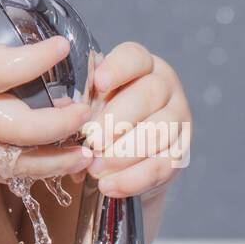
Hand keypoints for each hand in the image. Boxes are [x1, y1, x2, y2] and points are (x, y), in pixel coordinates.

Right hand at [0, 0, 95, 186]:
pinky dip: (35, 172)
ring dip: (58, 158)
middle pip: (26, 125)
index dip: (40, 57)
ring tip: (87, 151)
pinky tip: (59, 165)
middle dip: (61, 122)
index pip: (8, 66)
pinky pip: (7, 174)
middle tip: (86, 109)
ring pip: (23, 159)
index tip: (63, 45)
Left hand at [79, 42, 192, 198]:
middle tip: (92, 141)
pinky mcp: (180, 153)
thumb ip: (79, 100)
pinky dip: (133, 179)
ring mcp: (178, 119)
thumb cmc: (96, 116)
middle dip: (117, 120)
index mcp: (140, 64)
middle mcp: (165, 86)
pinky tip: (109, 186)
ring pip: (158, 133)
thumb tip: (64, 110)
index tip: (99, 82)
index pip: (134, 57)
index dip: (118, 68)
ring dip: (123, 153)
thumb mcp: (86, 102)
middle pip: (149, 95)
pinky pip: (161, 166)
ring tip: (94, 168)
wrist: (117, 153)